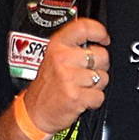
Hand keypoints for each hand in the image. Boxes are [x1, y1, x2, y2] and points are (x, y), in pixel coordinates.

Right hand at [20, 18, 109, 136]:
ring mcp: (68, 78)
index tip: (104, 39)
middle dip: (100, 66)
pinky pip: (99, 96)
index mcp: (57, 46)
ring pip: (103, 77)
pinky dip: (93, 101)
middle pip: (101, 55)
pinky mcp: (75, 96)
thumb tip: (98, 41)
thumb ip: (73, 46)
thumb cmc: (47, 85)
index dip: (99, 31)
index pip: (83, 28)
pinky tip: (80, 99)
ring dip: (96, 86)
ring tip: (80, 87)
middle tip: (85, 73)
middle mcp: (62, 59)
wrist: (34, 112)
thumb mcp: (53, 58)